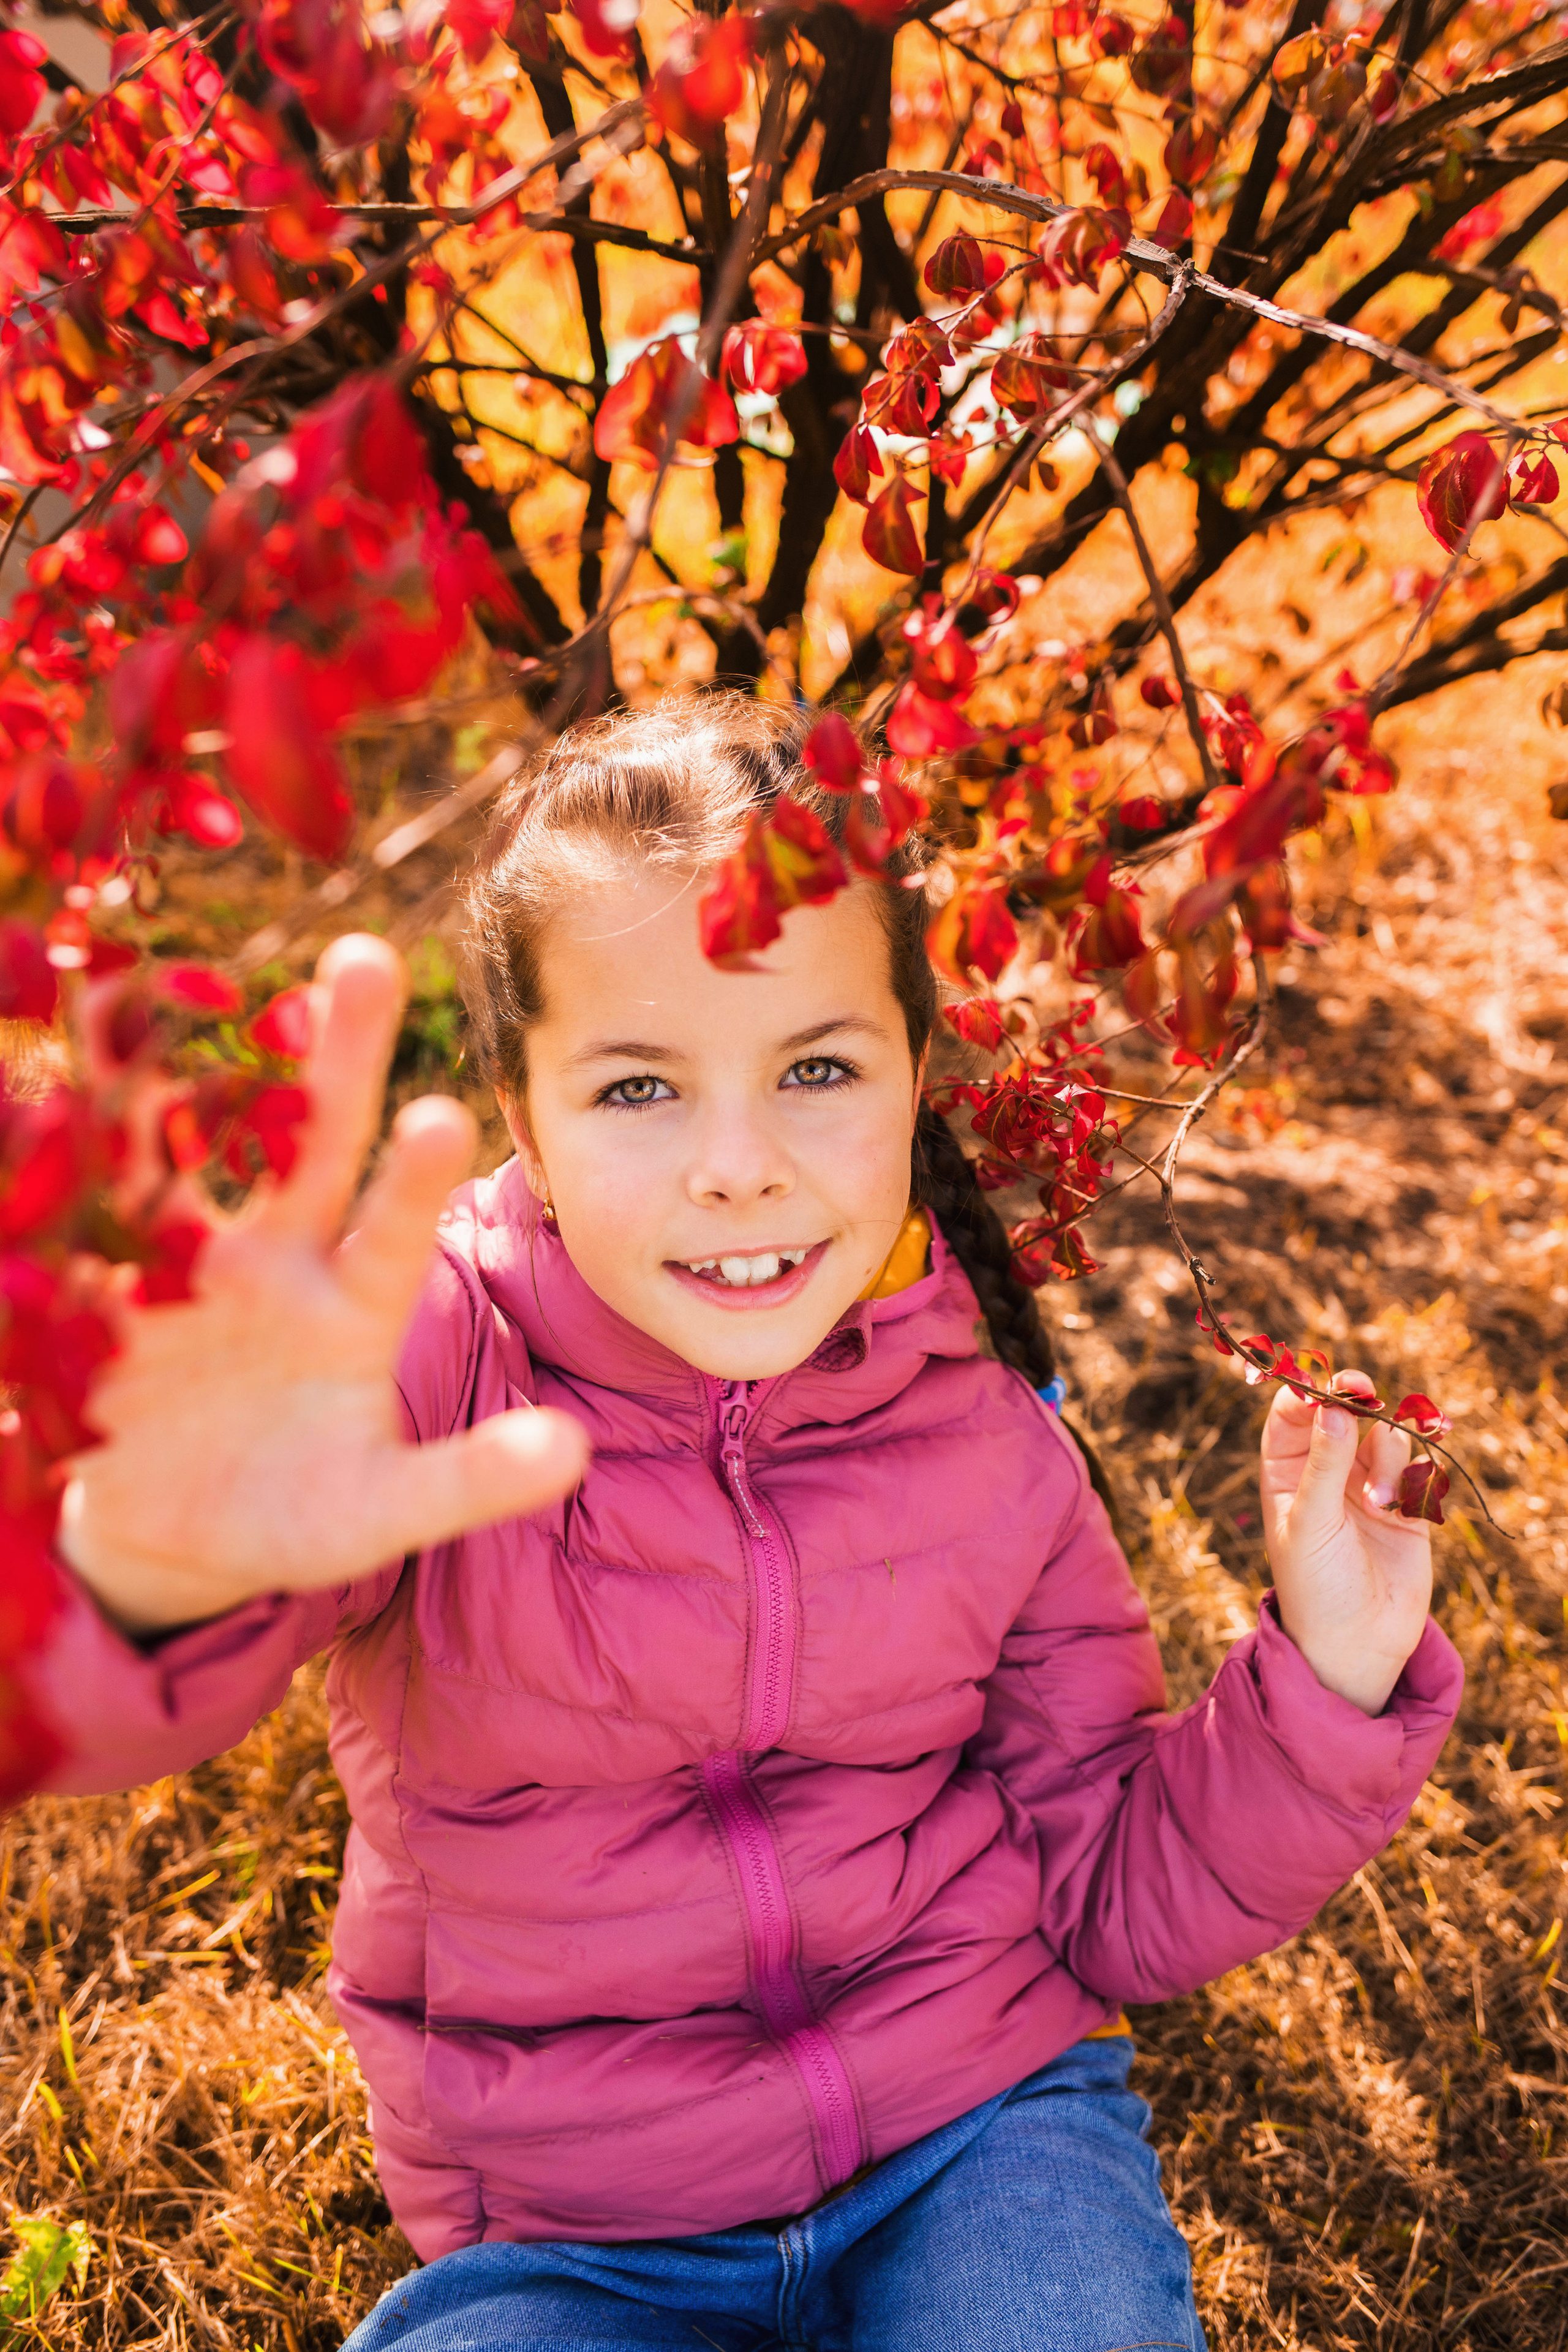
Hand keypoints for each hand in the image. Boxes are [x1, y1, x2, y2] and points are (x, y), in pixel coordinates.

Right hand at [59, 935, 587, 1634]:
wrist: (177, 1538)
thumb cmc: (299, 1512)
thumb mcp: (380, 1512)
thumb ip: (470, 1481)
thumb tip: (572, 1456)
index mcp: (355, 1304)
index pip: (395, 1228)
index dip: (415, 1178)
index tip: (441, 1115)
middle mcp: (278, 1263)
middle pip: (315, 1144)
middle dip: (338, 1055)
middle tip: (367, 957)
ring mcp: (187, 1270)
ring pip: (195, 1152)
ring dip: (184, 1074)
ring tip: (172, 983)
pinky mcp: (105, 1295)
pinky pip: (94, 1215)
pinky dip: (75, 1150)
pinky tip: (65, 1076)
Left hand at [1259, 1371, 1433, 1716]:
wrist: (1358, 1645)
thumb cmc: (1315, 1586)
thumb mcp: (1311, 1522)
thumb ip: (1325, 1465)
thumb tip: (1333, 1408)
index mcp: (1286, 1475)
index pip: (1291, 1418)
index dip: (1304, 1394)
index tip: (1319, 1381)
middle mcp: (1326, 1475)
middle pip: (1342, 1417)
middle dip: (1353, 1400)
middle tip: (1361, 1389)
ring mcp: (1368, 1489)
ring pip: (1383, 1438)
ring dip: (1385, 1454)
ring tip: (1380, 1499)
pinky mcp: (1407, 1507)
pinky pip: (1415, 1469)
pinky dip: (1412, 1477)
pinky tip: (1401, 1507)